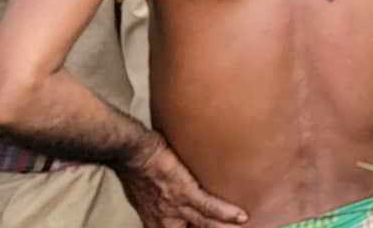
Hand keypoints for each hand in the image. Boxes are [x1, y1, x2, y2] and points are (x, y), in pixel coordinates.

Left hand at [116, 137, 246, 227]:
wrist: (132, 152)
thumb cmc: (134, 166)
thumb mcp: (140, 192)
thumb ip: (153, 201)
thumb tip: (159, 196)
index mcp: (154, 219)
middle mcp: (165, 218)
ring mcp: (176, 207)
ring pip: (204, 224)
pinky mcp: (185, 192)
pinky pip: (209, 207)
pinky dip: (226, 213)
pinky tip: (240, 216)